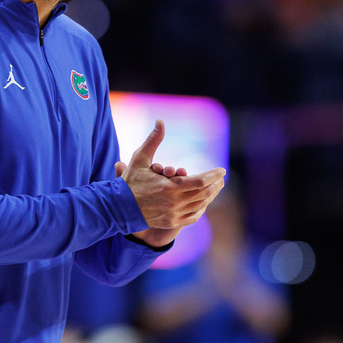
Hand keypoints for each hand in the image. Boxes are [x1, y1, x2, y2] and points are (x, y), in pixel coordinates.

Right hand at [118, 119, 224, 246]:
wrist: (119, 207)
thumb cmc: (130, 181)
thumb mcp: (140, 158)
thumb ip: (153, 140)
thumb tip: (160, 121)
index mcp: (171, 187)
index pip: (201, 181)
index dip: (214, 175)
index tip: (222, 170)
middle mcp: (175, 203)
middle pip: (204, 193)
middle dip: (216, 185)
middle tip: (221, 178)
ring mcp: (174, 214)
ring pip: (200, 205)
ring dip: (210, 196)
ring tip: (216, 188)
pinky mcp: (171, 222)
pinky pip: (193, 216)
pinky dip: (201, 209)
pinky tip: (204, 202)